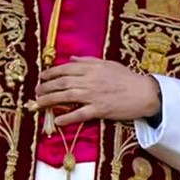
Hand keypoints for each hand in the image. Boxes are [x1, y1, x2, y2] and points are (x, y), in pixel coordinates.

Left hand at [35, 57, 160, 125]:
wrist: (143, 93)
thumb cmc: (126, 77)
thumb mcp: (107, 63)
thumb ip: (87, 61)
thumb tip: (71, 59)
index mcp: (91, 68)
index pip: (65, 69)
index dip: (50, 73)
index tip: (41, 76)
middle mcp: (90, 80)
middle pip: (62, 83)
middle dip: (46, 87)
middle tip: (36, 91)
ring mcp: (94, 95)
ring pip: (66, 97)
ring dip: (50, 100)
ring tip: (39, 104)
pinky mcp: (99, 110)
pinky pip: (80, 114)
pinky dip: (68, 117)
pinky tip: (57, 120)